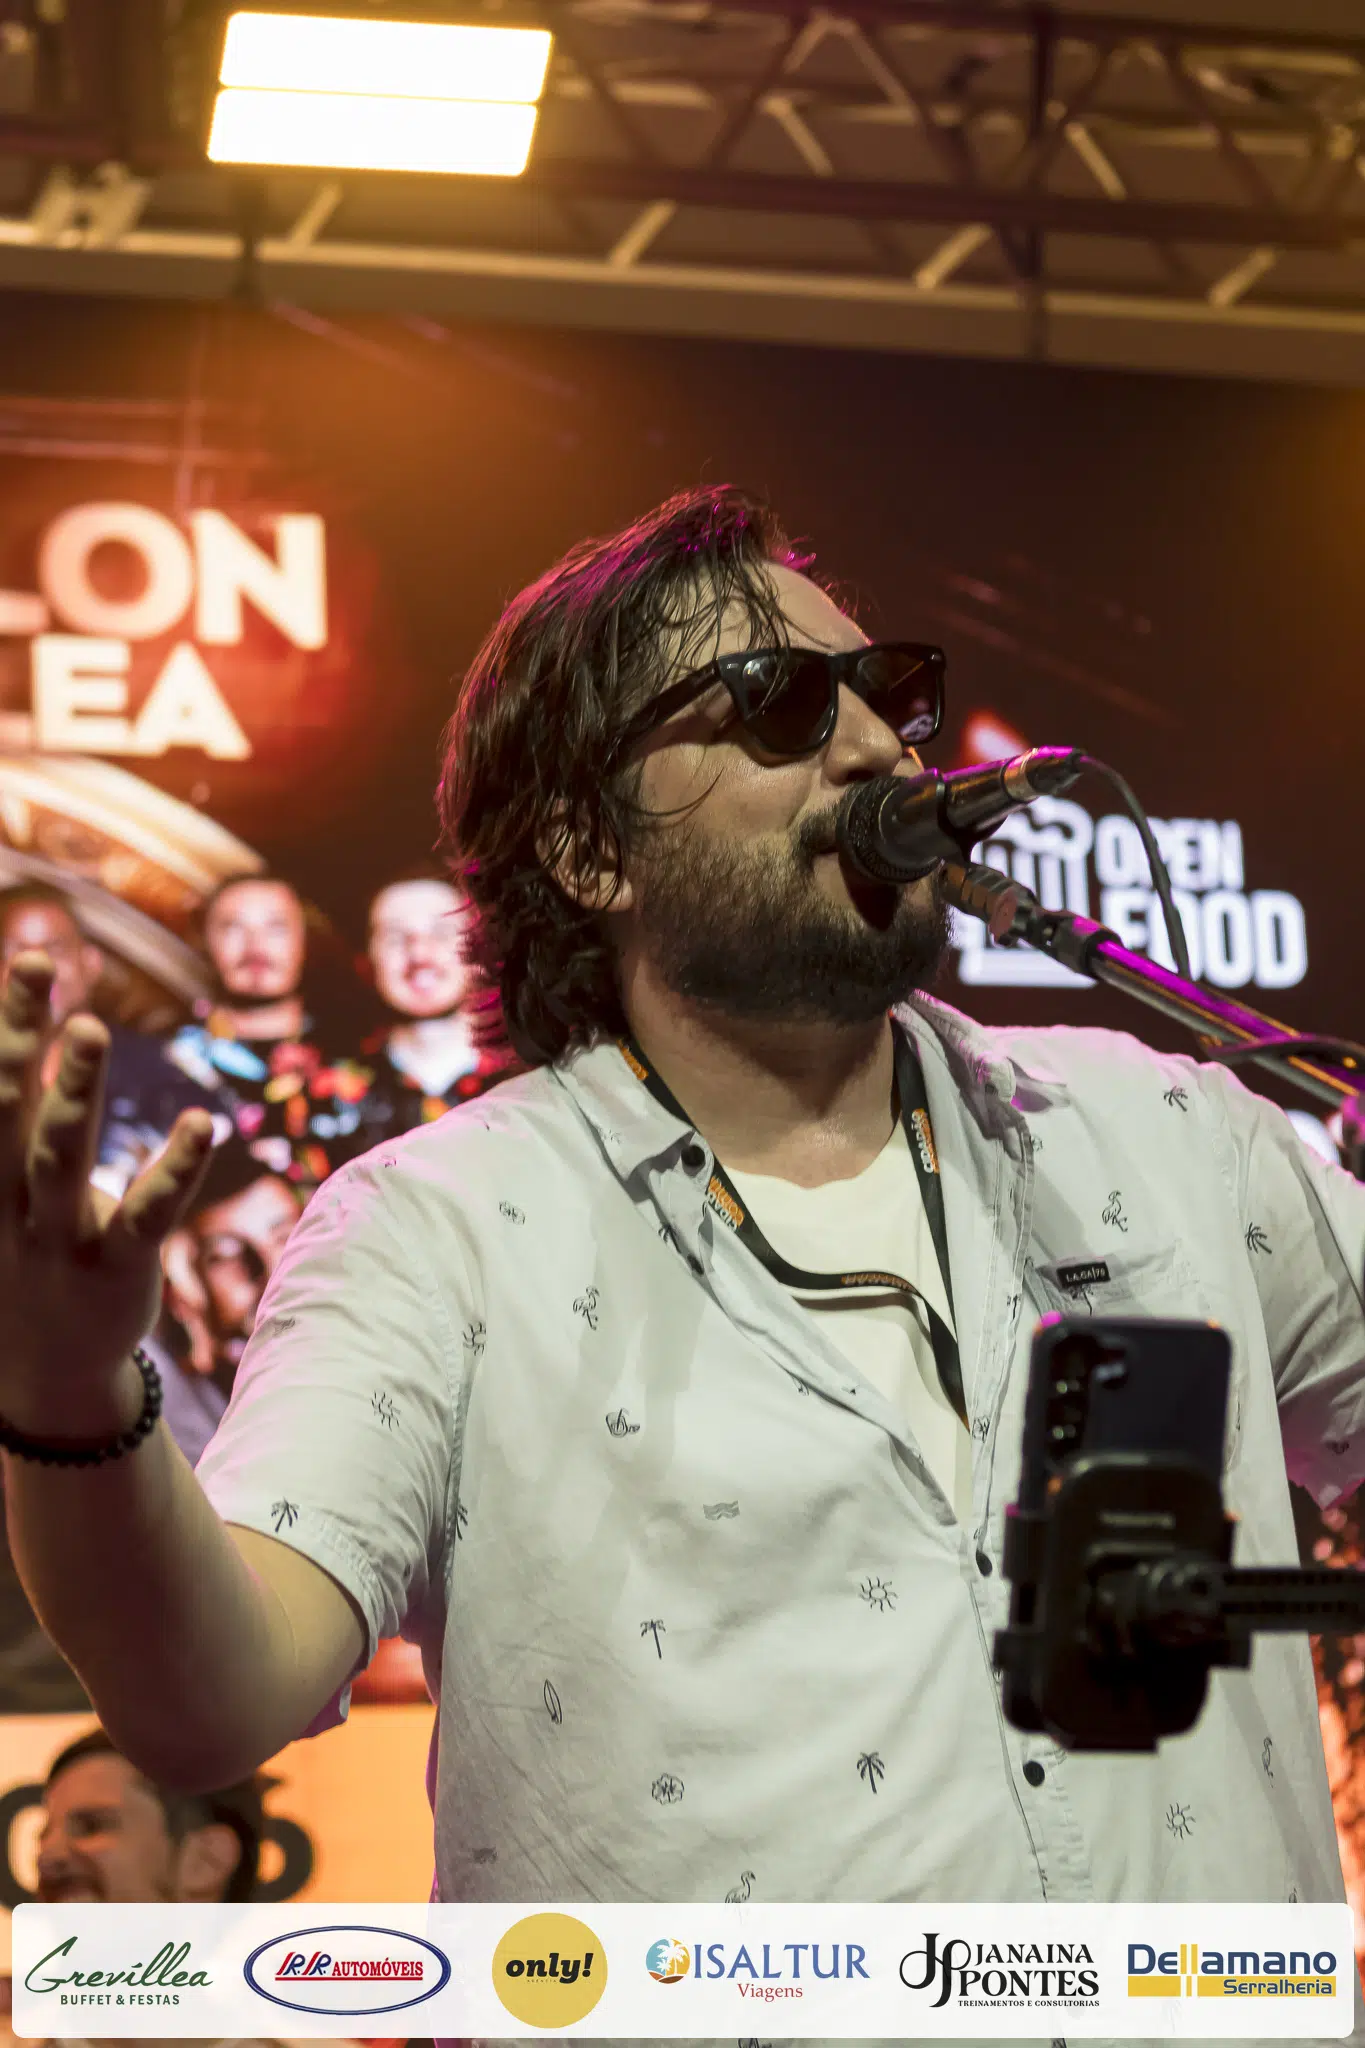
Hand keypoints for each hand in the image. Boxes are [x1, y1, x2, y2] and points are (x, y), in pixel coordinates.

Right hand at [0, 952, 214, 1440]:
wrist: (43, 1380)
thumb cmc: (22, 1266)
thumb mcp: (0, 1202)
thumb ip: (13, 1134)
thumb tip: (16, 1059)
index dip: (3, 1027)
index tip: (30, 960)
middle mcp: (5, 1203)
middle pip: (4, 1111)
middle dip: (17, 1037)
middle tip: (39, 963)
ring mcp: (57, 1237)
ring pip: (59, 1157)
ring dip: (72, 1091)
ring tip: (88, 1029)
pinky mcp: (114, 1269)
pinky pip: (147, 1214)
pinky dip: (175, 1169)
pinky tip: (205, 1124)